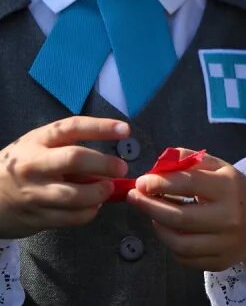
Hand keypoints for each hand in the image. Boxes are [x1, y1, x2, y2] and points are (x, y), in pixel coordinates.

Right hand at [0, 117, 129, 237]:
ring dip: (99, 193)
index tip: (125, 130)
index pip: (71, 127)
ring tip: (107, 190)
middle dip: (104, 163)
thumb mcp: (37, 148)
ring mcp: (33, 193)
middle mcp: (33, 165)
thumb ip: (66, 149)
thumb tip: (107, 165)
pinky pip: (70, 217)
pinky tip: (93, 206)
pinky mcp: (35, 217)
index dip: (100, 127)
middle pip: (75, 159)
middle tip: (121, 168)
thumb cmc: (20, 166)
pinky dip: (89, 212)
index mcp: (37, 141)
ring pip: (75, 195)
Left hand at [128, 150, 245, 288]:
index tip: (142, 181)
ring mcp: (226, 243)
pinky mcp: (220, 262)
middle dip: (150, 207)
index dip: (160, 182)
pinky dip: (172, 245)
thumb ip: (192, 161)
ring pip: (179, 243)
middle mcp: (230, 217)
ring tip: (153, 215)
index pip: (189, 183)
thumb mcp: (222, 169)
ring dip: (159, 228)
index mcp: (230, 188)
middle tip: (135, 198)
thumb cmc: (238, 191)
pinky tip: (171, 232)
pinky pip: (186, 259)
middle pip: (179, 217)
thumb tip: (159, 163)